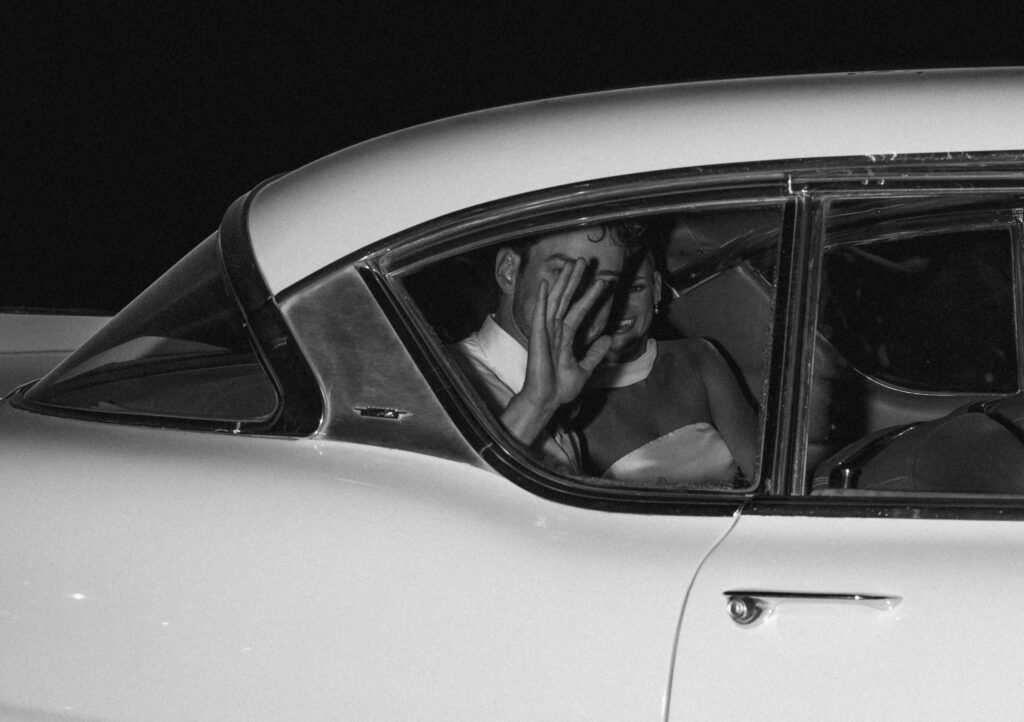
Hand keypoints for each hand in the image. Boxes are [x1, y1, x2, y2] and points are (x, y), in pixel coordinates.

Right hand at [501, 258, 611, 446]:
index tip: (602, 282)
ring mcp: (545, 332)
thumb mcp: (585, 369)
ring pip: (556, 301)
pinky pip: (540, 314)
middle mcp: (555, 330)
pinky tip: (544, 283)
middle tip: (584, 261)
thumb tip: (607, 338)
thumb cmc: (561, 388)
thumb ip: (595, 353)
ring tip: (572, 265)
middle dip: (575, 280)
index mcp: (565, 337)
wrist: (548, 401)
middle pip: (567, 300)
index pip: (579, 310)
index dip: (590, 296)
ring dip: (563, 282)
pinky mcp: (537, 336)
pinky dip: (541, 299)